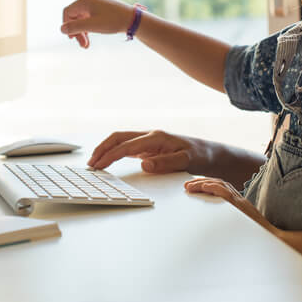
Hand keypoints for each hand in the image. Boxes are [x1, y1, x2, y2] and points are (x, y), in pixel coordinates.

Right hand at [60, 0, 135, 48]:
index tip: (74, 39)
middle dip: (77, 31)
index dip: (68, 27)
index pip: (67, 13)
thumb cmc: (113, 22)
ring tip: (86, 43)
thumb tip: (62, 29)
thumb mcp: (93, 26)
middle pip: (75, 15)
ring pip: (81, 15)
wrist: (132, 19)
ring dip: (83, 29)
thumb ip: (76, 27)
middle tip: (84, 45)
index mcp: (85, 0)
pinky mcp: (100, 2)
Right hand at [88, 130, 210, 173]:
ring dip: (107, 150)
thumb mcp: (186, 161)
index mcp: (156, 138)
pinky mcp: (150, 148)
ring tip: (95, 162)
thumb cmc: (201, 155)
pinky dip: (115, 153)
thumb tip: (144, 164)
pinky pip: (127, 147)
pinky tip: (109, 161)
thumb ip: (165, 162)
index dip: (110, 155)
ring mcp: (149, 141)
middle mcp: (150, 136)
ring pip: (121, 141)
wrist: (210, 154)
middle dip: (102, 149)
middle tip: (91, 163)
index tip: (99, 165)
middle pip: (119, 138)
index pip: (126, 146)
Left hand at [185, 177, 277, 234]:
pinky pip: (227, 193)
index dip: (205, 185)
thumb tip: (213, 230)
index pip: (220, 188)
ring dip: (203, 184)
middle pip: (218, 184)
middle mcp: (239, 200)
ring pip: (220, 185)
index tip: (192, 188)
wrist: (274, 240)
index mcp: (238, 204)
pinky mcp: (242, 207)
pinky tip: (204, 187)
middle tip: (186, 185)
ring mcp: (241, 203)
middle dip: (200, 183)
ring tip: (190, 186)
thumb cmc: (258, 237)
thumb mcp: (240, 227)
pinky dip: (215, 188)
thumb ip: (229, 224)